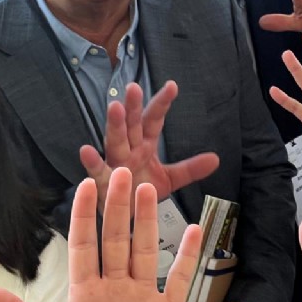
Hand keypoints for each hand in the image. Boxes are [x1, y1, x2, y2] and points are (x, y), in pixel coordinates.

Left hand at [0, 169, 202, 301]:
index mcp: (86, 296)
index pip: (85, 245)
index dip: (86, 215)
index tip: (89, 184)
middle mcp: (115, 291)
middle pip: (117, 239)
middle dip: (119, 206)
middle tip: (123, 172)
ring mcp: (142, 300)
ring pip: (145, 250)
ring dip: (147, 220)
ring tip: (149, 189)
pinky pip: (178, 279)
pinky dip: (187, 255)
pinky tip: (192, 230)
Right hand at [80, 81, 219, 206]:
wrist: (124, 215)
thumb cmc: (141, 190)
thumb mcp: (170, 179)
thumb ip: (190, 169)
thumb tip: (215, 159)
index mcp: (145, 144)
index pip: (154, 119)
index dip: (162, 103)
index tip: (172, 86)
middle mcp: (129, 149)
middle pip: (132, 124)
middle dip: (133, 106)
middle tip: (135, 87)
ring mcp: (115, 163)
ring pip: (114, 140)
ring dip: (114, 125)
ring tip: (115, 108)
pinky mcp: (103, 182)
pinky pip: (97, 171)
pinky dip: (92, 162)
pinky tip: (86, 151)